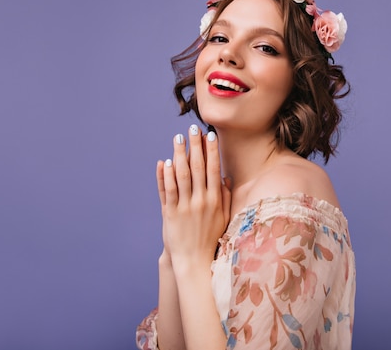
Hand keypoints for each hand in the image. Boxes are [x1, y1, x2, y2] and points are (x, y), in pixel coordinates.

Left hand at [156, 124, 230, 265]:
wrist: (195, 261)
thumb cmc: (211, 238)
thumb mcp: (224, 218)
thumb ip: (225, 197)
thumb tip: (225, 177)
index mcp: (216, 200)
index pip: (214, 169)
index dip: (212, 151)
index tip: (210, 135)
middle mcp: (201, 201)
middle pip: (198, 167)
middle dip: (195, 146)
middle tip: (193, 128)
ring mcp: (185, 207)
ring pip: (181, 175)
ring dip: (179, 154)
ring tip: (178, 138)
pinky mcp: (171, 214)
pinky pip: (168, 191)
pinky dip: (166, 175)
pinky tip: (165, 162)